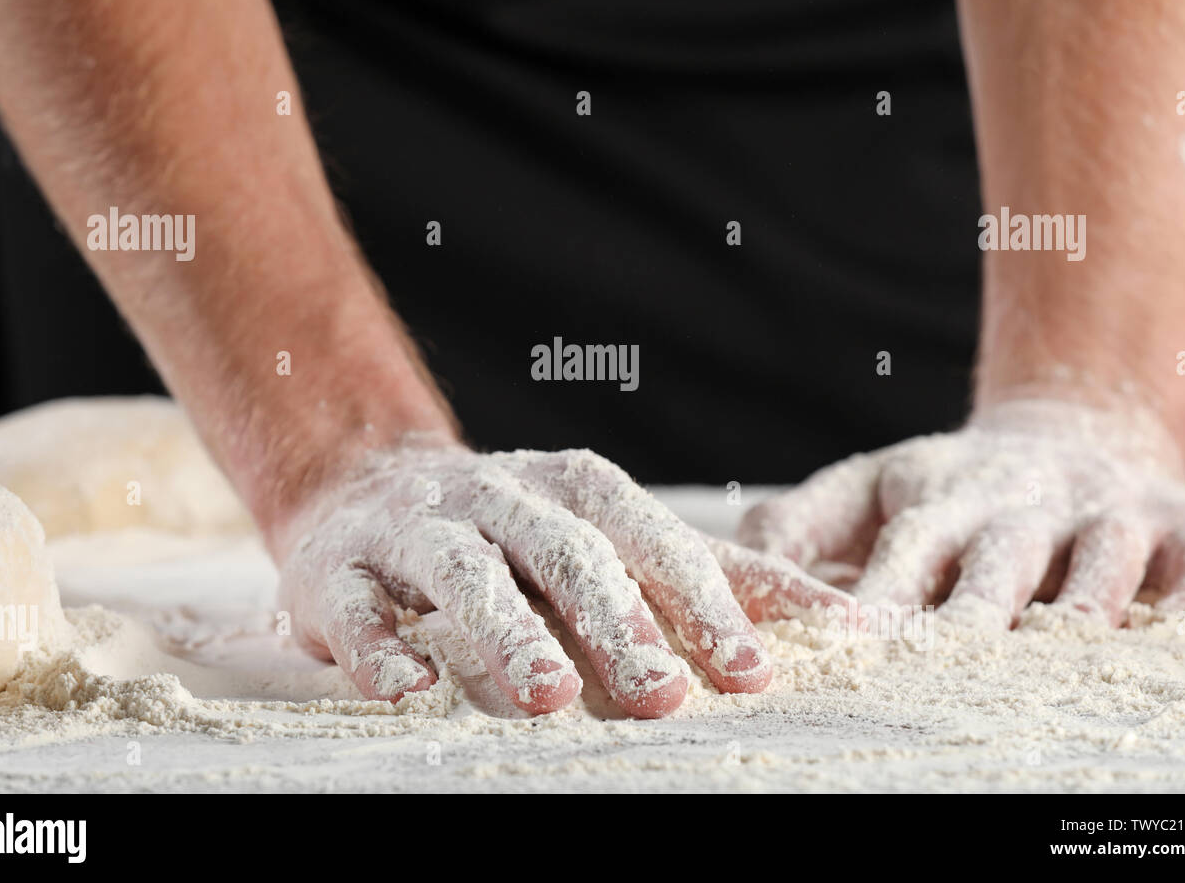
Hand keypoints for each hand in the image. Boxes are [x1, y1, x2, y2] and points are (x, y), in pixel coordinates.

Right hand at [276, 440, 848, 717]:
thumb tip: (848, 615)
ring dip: (506, 632)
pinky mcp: (337, 568)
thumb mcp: (615, 536)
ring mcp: (417, 527)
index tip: (749, 673)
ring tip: (546, 695)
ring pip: (465, 571)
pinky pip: (355, 606)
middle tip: (662, 697)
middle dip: (616, 623)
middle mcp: (500, 494)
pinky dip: (378, 644)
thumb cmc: (518, 532)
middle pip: (565, 553)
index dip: (701, 600)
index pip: (650, 538)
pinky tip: (408, 688)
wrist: (366, 491)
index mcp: (575, 486)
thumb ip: (717, 574)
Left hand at [738, 399, 1184, 627]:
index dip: (881, 595)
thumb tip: (738, 585)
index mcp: (933, 494)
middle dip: (972, 610)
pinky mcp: (1176, 522)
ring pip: (1095, 560)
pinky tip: (1180, 630)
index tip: (851, 641)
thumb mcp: (863, 488)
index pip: (902, 547)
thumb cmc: (948, 486)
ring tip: (1055, 644)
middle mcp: (1016, 502)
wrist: (1071, 428)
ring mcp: (1098, 510)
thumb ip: (795, 527)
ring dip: (1078, 603)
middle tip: (944, 659)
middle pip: (995, 560)